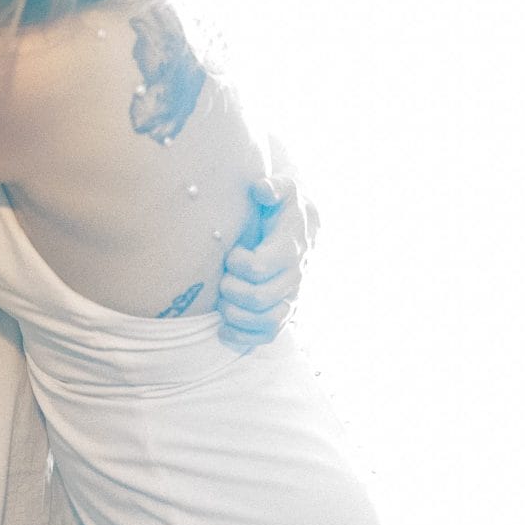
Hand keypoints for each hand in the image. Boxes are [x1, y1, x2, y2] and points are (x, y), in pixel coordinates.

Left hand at [217, 176, 315, 351]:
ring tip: (222, 302)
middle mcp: (294, 275)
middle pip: (259, 297)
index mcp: (291, 247)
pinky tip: (224, 329)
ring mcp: (291, 296)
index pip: (260, 267)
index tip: (231, 253)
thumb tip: (260, 189)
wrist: (302, 225)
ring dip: (236, 315)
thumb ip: (273, 187)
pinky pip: (269, 335)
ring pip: (266, 320)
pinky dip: (244, 337)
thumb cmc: (283, 206)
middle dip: (231, 289)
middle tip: (223, 278)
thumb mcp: (282, 189)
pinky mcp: (284, 311)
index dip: (238, 264)